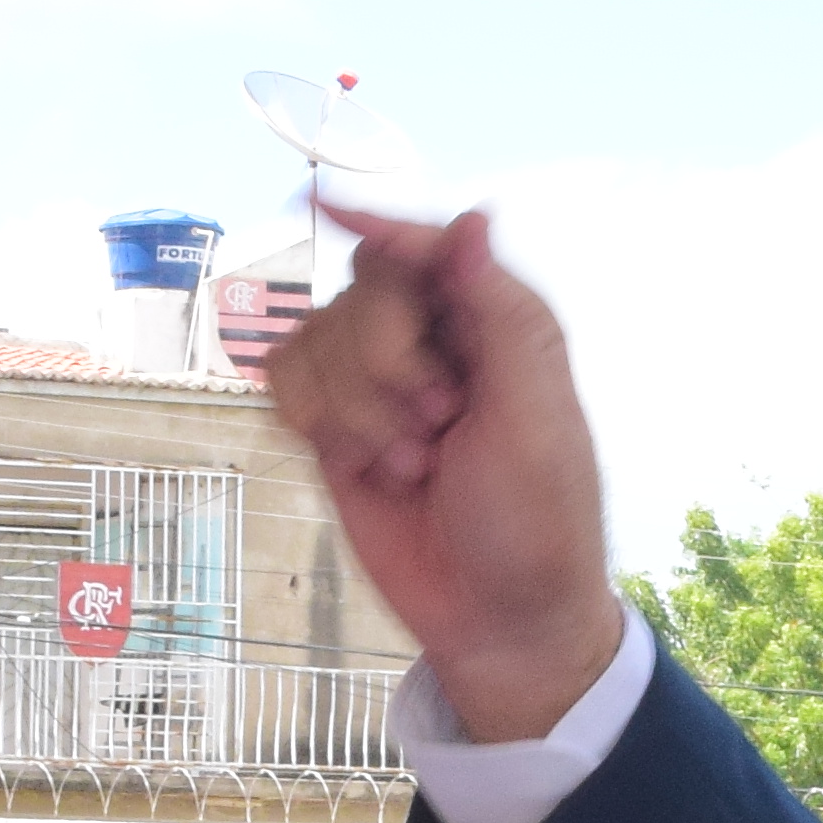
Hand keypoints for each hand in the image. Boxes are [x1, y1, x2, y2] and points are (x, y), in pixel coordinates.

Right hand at [259, 202, 624, 741]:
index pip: (426, 248)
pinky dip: (314, 421)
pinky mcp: (336, 425)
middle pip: (363, 287)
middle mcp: (435, 339)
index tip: (319, 203)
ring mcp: (378, 382)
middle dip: (386, 361)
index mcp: (497, 321)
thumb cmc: (537, 524)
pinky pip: (285, 381)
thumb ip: (500, 312)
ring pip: (316, 336)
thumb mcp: (534, 418)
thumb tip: (474, 215)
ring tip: (412, 464)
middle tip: (437, 424)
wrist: (497, 620)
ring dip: (355, 408)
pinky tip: (361, 464)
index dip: (378, 224)